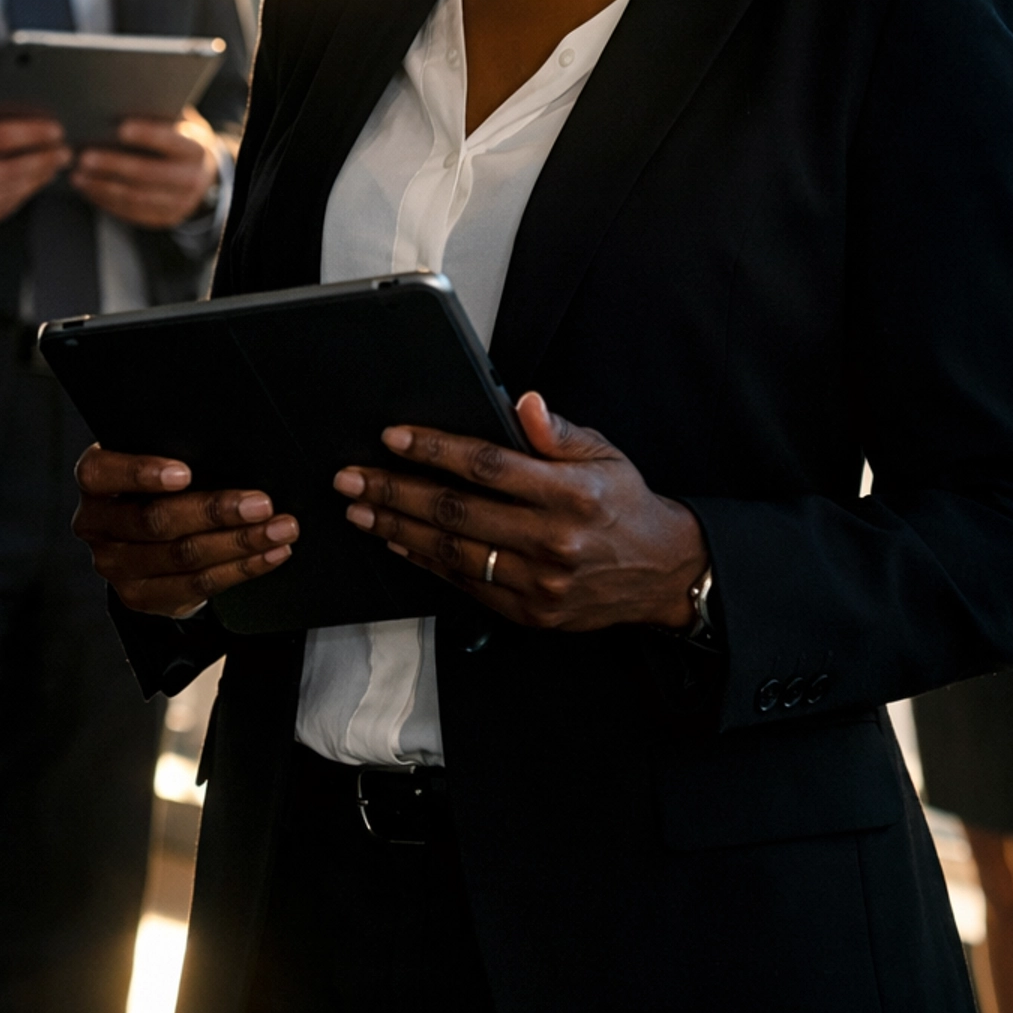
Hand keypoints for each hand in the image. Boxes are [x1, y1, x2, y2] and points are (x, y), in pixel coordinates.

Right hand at [0, 88, 68, 235]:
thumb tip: (14, 104)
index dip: (32, 134)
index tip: (54, 130)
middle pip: (11, 170)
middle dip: (44, 160)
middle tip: (64, 151)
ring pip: (10, 193)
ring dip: (37, 180)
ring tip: (53, 166)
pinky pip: (0, 210)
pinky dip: (20, 196)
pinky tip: (31, 183)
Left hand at [69, 108, 221, 228]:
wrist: (201, 175)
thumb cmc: (179, 139)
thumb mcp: (180, 124)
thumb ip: (160, 114)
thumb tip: (123, 100)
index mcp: (196, 150)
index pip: (172, 141)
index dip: (148, 135)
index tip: (120, 128)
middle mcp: (191, 179)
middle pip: (149, 174)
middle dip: (114, 166)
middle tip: (85, 157)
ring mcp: (178, 204)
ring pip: (136, 198)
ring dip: (103, 187)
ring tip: (78, 175)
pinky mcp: (163, 219)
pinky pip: (130, 212)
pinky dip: (106, 201)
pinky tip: (88, 189)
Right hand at [72, 445, 298, 616]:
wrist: (141, 537)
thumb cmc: (157, 484)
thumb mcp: (156, 460)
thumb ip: (177, 452)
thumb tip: (232, 449)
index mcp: (95, 483)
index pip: (103, 474)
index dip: (142, 473)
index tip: (186, 472)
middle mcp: (97, 525)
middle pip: (155, 521)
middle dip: (215, 512)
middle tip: (260, 504)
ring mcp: (116, 566)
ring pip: (183, 557)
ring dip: (240, 543)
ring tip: (280, 529)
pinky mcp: (141, 596)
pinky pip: (198, 585)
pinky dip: (242, 568)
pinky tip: (270, 554)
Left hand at [333, 390, 708, 632]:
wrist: (660, 573)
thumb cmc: (624, 504)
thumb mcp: (603, 453)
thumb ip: (557, 431)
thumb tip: (523, 401)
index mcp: (570, 492)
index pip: (488, 466)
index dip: (435, 450)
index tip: (394, 437)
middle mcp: (552, 539)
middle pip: (457, 511)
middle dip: (396, 490)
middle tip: (352, 477)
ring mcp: (539, 581)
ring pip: (453, 553)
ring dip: (398, 528)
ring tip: (360, 508)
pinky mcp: (530, 611)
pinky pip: (466, 585)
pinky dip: (426, 562)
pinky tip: (397, 540)